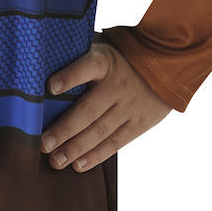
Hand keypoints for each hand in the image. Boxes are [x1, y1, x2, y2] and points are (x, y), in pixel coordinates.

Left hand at [40, 37, 172, 170]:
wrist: (168, 63)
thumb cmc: (122, 55)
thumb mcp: (104, 45)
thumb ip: (79, 53)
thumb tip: (43, 58)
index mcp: (105, 62)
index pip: (86, 67)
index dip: (69, 76)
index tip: (49, 87)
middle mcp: (117, 85)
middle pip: (89, 109)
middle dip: (65, 129)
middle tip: (44, 144)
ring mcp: (130, 106)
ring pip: (100, 130)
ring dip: (76, 148)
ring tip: (56, 161)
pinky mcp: (140, 123)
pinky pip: (116, 142)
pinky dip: (97, 155)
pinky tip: (78, 165)